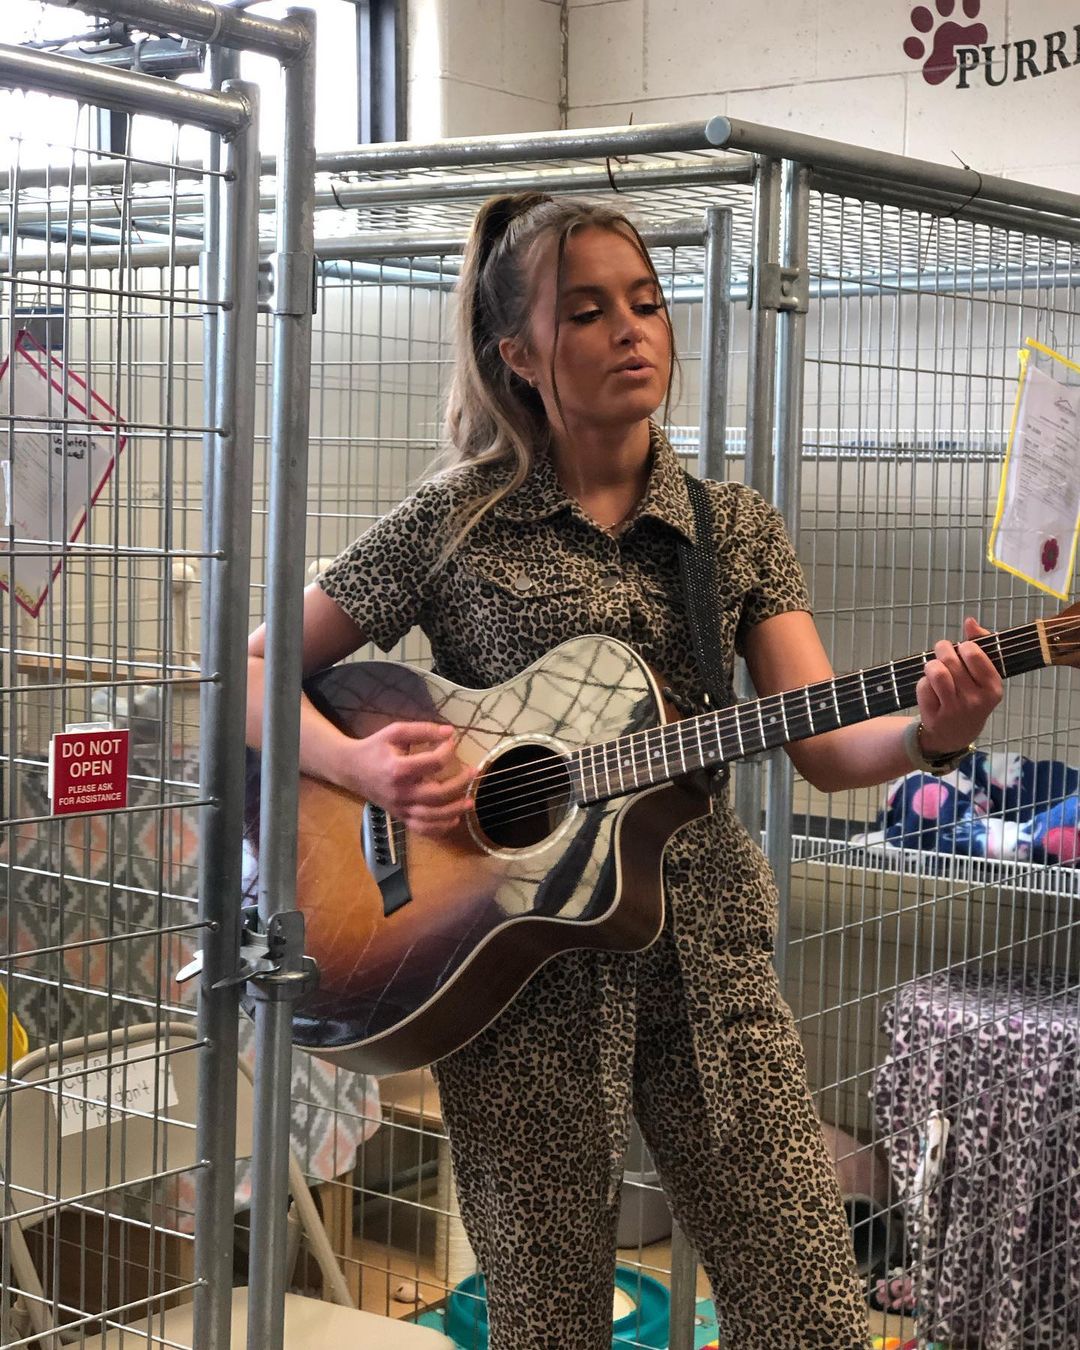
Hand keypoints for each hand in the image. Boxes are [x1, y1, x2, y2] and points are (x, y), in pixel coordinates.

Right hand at [335, 721, 472, 837]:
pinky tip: (453, 820)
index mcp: (399, 769)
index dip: (448, 751)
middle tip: (473, 771)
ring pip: (432, 816)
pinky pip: (422, 829)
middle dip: (460, 784)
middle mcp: (401, 792)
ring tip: (470, 801)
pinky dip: (439, 828)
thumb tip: (450, 732)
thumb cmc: (375, 748)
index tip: (453, 742)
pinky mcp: (400, 816)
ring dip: (454, 810)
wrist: (351, 769)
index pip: (433, 763)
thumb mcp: (395, 732)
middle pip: (437, 794)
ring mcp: (400, 807)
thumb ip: (422, 730)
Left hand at [916, 617, 1002, 753]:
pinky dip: (923, 683)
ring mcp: (955, 711)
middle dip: (942, 649)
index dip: (963, 646)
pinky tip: (930, 689)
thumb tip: (970, 621)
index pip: (973, 653)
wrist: (956, 734)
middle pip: (950, 660)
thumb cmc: (972, 695)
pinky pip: (923, 687)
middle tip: (942, 652)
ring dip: (931, 664)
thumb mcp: (984, 674)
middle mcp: (976, 701)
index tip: (963, 649)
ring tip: (934, 667)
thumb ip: (981, 643)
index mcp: (993, 688)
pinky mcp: (935, 718)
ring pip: (935, 672)